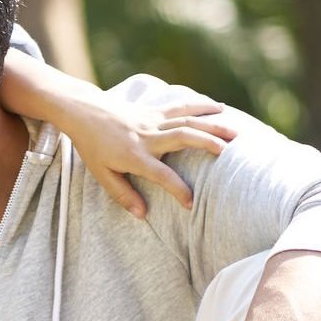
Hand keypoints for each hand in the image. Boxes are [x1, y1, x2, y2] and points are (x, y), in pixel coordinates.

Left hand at [59, 88, 236, 218]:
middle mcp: (147, 136)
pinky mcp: (154, 109)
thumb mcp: (101, 174)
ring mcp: (152, 120)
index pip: (162, 175)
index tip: (190, 204)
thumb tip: (142, 214)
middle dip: (208, 144)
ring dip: (212, 123)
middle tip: (229, 153)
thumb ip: (122, 194)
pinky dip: (200, 105)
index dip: (178, 191)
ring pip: (187, 119)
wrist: (84, 112)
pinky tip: (219, 107)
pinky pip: (180, 106)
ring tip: (235, 131)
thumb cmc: (92, 146)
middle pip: (184, 137)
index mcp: (135, 156)